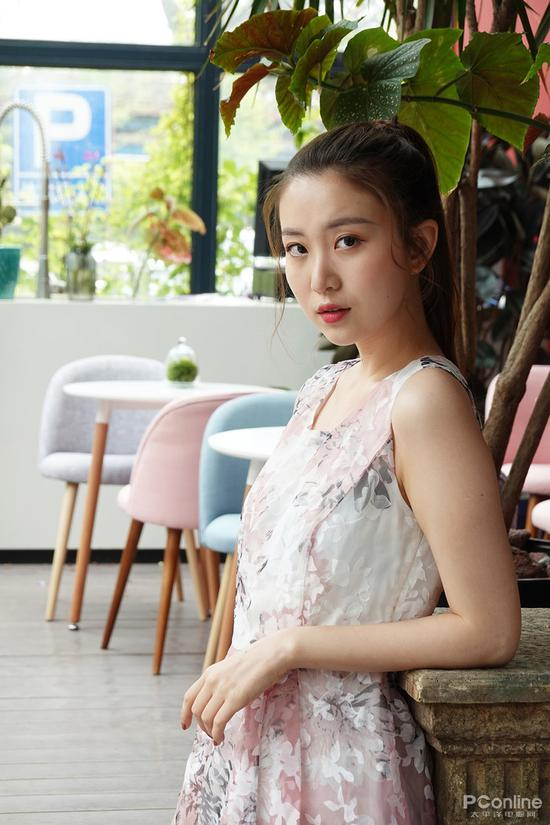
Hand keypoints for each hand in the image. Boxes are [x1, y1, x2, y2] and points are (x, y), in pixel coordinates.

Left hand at [180, 630, 294, 744]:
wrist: (271, 654)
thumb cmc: (256, 661)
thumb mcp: (230, 668)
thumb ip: (220, 681)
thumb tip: (217, 699)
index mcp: (209, 673)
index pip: (189, 697)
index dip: (184, 714)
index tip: (185, 725)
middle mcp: (212, 681)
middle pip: (196, 710)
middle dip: (200, 726)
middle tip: (209, 733)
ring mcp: (223, 690)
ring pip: (205, 718)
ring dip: (209, 732)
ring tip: (217, 737)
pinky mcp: (235, 699)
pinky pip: (218, 722)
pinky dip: (216, 734)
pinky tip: (220, 738)